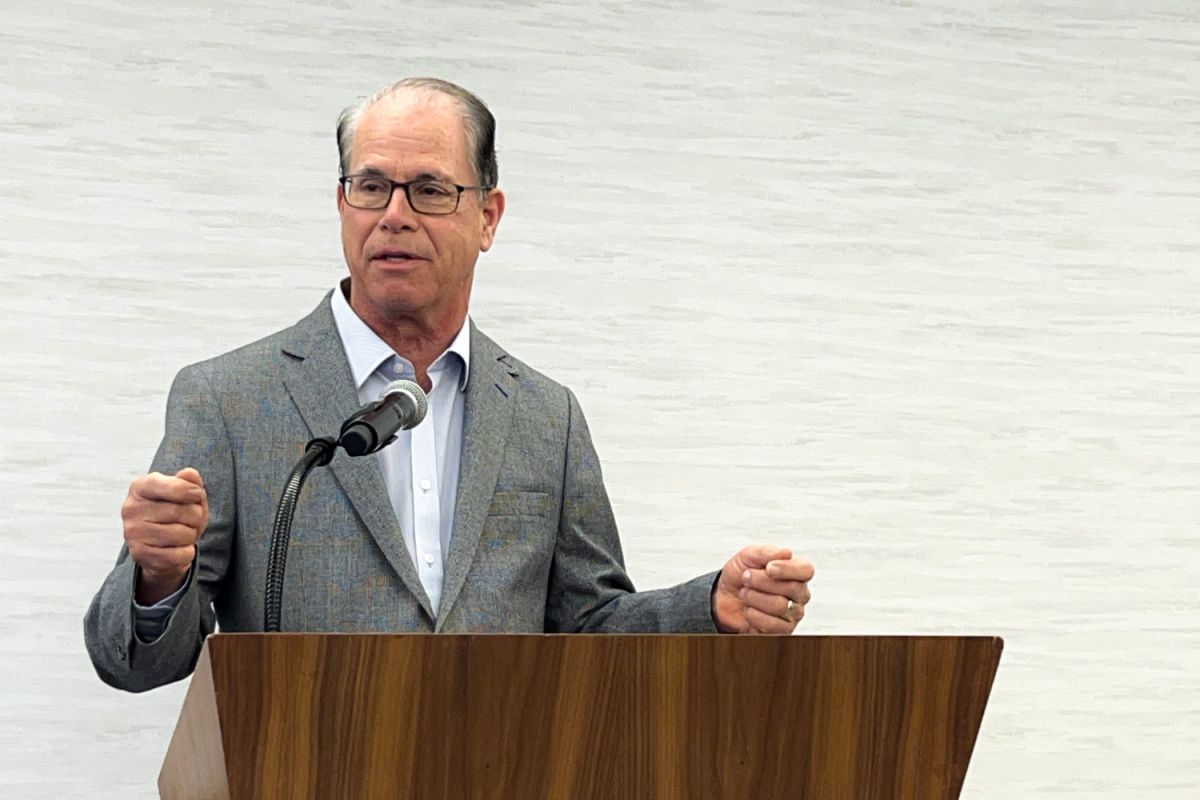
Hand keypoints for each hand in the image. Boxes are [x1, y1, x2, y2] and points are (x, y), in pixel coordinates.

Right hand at [122, 468, 207, 604]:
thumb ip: (190, 481)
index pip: (167, 485)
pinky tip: (178, 549)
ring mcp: (132, 533)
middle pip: (181, 512)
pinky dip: (186, 553)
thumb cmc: (177, 514)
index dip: (188, 490)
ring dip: (191, 535)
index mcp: (140, 487)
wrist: (163, 546)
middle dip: (196, 516)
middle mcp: (131, 509)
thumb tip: (189, 474)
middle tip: (189, 519)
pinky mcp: (139, 555)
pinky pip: (178, 555)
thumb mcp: (187, 494)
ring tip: (183, 533)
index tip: (196, 494)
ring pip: (182, 534)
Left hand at [711, 545, 813, 633]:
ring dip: (754, 598)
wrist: (723, 597)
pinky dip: (754, 615)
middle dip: (762, 581)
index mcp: (796, 571)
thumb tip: (787, 552)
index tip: (768, 568)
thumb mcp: (747, 556)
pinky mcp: (782, 631)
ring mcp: (793, 613)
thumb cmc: (740, 574)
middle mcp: (799, 593)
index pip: (806, 570)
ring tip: (745, 594)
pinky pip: (773, 625)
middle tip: (746, 578)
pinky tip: (748, 610)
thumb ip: (766, 552)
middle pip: (792, 588)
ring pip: (780, 606)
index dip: (788, 569)